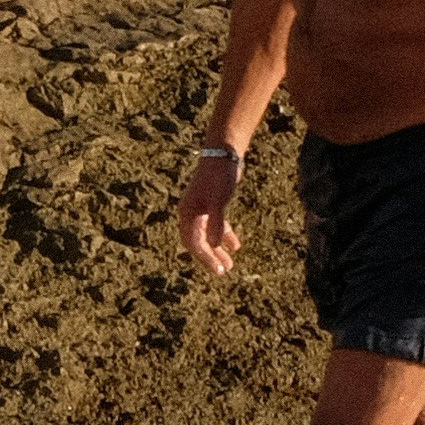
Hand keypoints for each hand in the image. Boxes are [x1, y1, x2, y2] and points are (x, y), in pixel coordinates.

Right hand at [177, 150, 242, 283]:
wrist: (224, 153)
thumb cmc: (220, 176)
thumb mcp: (219, 200)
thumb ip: (217, 222)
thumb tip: (215, 244)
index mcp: (188, 213)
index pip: (194, 243)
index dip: (205, 258)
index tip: (218, 269)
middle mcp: (191, 212)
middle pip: (198, 242)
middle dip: (210, 257)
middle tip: (223, 271)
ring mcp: (201, 209)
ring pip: (207, 235)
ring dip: (217, 249)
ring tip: (229, 264)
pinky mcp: (212, 204)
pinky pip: (216, 226)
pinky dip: (224, 235)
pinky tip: (236, 245)